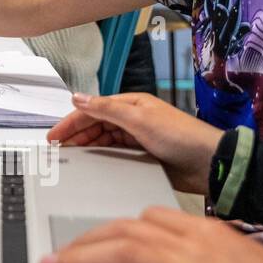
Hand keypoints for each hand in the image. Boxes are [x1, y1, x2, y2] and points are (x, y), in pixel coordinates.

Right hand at [47, 92, 222, 193]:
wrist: (210, 164)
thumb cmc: (180, 136)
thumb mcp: (139, 119)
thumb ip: (106, 109)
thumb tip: (77, 97)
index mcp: (131, 104)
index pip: (92, 110)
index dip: (70, 122)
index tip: (53, 136)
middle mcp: (132, 119)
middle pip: (95, 125)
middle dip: (75, 135)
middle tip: (57, 150)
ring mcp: (137, 138)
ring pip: (103, 141)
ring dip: (86, 147)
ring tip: (70, 158)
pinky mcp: (142, 157)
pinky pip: (114, 155)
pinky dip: (101, 159)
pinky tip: (92, 165)